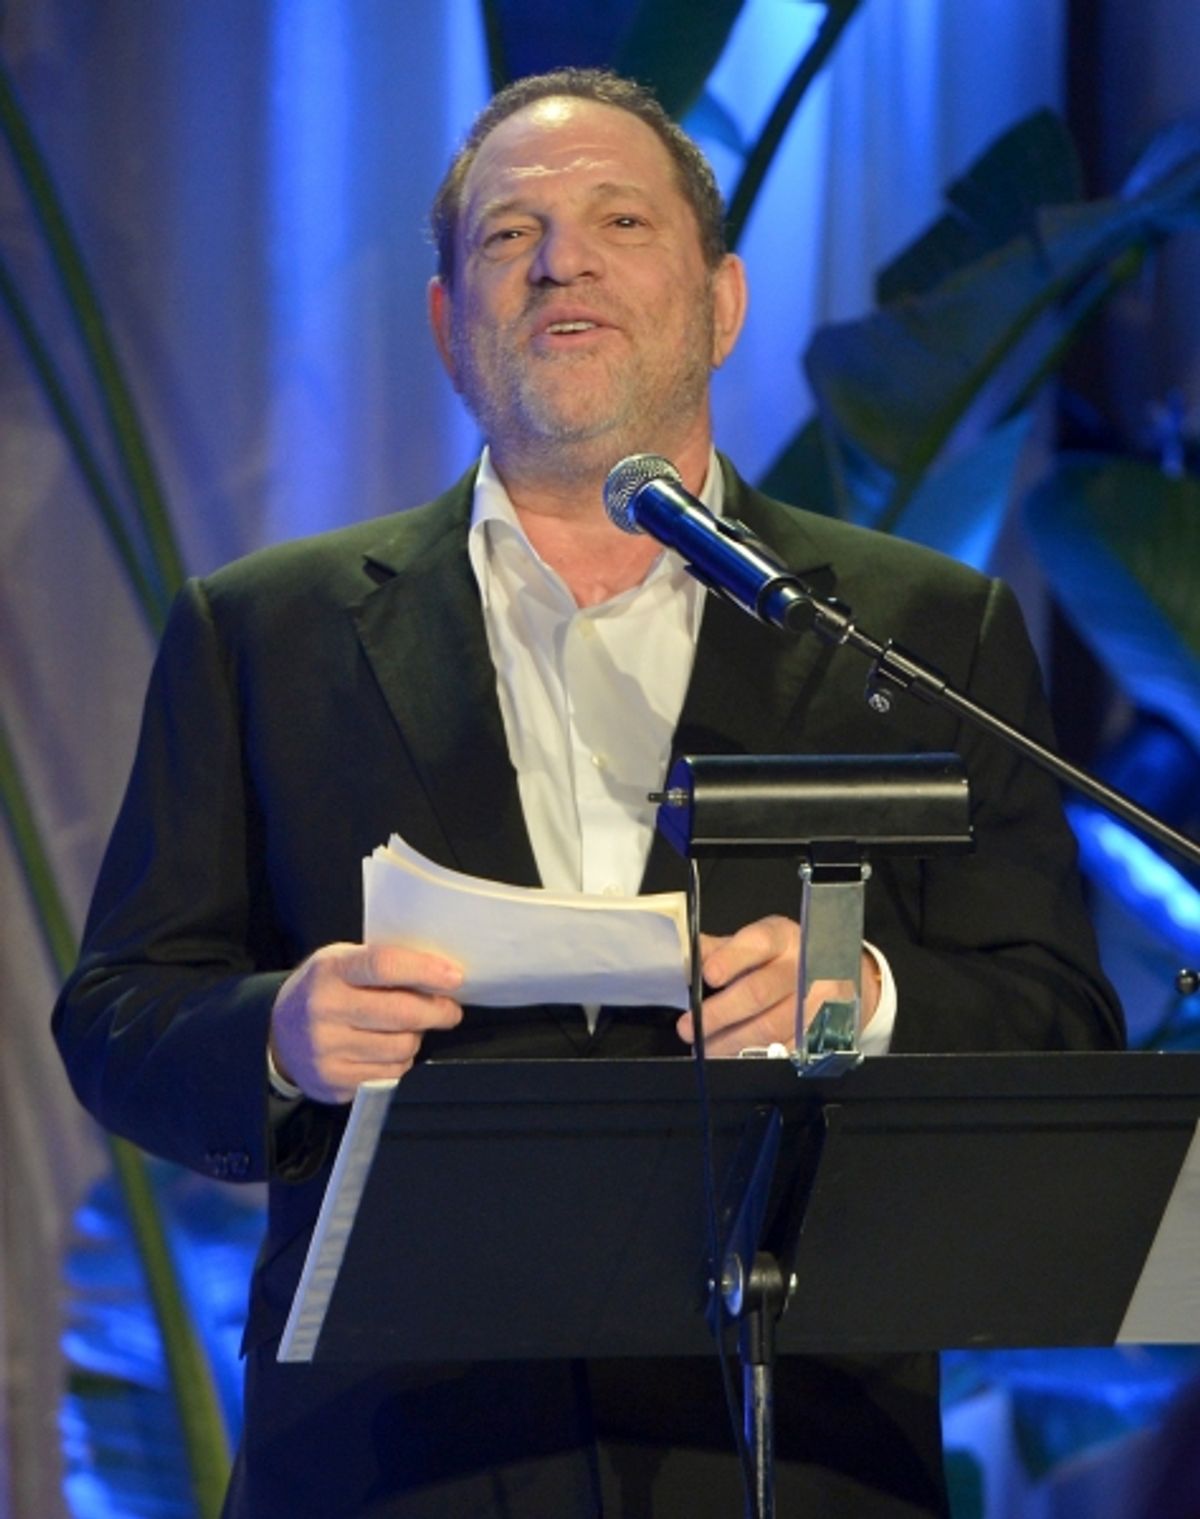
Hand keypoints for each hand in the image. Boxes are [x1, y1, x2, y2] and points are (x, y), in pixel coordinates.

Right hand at [270, 943, 463, 1103]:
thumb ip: (383, 964)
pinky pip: (391, 1074)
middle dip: (438, 1011)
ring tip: (406, 1028)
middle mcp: (325, 1010)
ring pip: (402, 1047)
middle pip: (402, 1013)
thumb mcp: (342, 961)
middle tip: (449, 1008)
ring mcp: (327, 1050)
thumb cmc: (322, 991)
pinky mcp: (334, 1081)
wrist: (278, 1035)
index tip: (454, 977)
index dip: (426, 971)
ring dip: (417, 1037)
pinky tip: (387, 1048)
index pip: (384, 965)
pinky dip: (400, 1061)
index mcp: (330, 971)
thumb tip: (440, 972)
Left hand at [675, 915, 880, 1055]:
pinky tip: (732, 1057)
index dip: (731, 959)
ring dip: (731, 1042)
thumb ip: (722, 949)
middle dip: (720, 1013)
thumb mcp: (759, 942)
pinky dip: (754, 1057)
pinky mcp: (822, 1033)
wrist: (843, 978)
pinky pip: (784, 1050)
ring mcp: (817, 1003)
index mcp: (783, 939)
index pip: (757, 943)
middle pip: (759, 992)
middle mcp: (804, 968)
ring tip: (705, 1047)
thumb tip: (686, 959)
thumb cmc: (787, 958)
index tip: (708, 974)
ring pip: (769, 1028)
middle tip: (689, 1027)